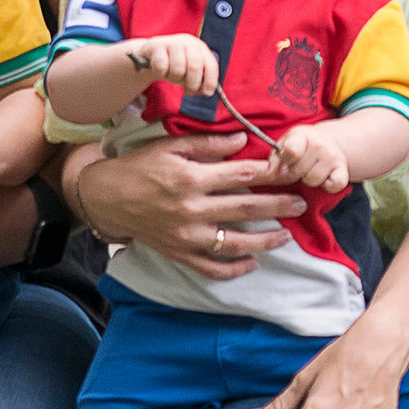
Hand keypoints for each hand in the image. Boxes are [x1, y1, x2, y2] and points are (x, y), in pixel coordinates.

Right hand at [74, 132, 303, 278]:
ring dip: (265, 241)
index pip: (244, 175)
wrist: (106, 196)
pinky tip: (252, 263)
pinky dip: (234, 269)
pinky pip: (211, 267)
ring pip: (235, 243)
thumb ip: (207, 143)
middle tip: (301, 203)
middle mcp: (192, 209)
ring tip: (286, 236)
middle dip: (279, 206)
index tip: (292, 171)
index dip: (273, 173)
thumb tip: (242, 140)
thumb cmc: (139, 166)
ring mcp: (186, 235)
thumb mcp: (170, 145)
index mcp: (191, 178)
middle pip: (247, 209)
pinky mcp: (179, 253)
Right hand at [124, 34, 218, 97]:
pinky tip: (160, 71)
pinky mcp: (156, 46)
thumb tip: (207, 92)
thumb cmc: (175, 65)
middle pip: (195, 67)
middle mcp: (188, 42)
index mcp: (200, 48)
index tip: (207, 93)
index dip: (211, 81)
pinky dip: (160, 74)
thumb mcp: (190, 72)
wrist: (152, 52)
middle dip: (192, 84)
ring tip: (171, 76)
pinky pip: (161, 67)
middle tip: (186, 91)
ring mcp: (172, 42)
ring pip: (178, 68)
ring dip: (174, 79)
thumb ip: (200, 83)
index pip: (211, 65)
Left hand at [269, 125, 349, 192]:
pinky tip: (324, 178)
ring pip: (313, 180)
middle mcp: (320, 144)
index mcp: (302, 135)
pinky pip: (334, 186)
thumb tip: (270, 174)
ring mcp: (333, 157)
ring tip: (309, 170)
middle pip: (299, 171)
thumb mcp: (283, 145)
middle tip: (298, 165)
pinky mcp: (344, 170)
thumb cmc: (299, 146)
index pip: (292, 151)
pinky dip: (327, 186)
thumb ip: (274, 159)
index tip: (286, 159)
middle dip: (295, 172)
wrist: (327, 141)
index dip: (286, 160)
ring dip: (308, 180)